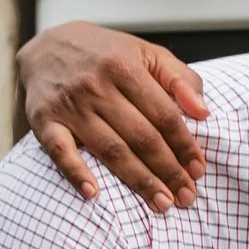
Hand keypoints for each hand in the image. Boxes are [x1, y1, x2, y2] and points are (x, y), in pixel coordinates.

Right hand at [22, 23, 207, 212]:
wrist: (47, 46)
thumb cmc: (106, 55)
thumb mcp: (146, 53)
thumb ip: (179, 78)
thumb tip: (203, 112)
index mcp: (124, 67)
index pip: (163, 115)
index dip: (184, 145)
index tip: (199, 170)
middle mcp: (96, 86)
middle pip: (141, 137)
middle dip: (168, 170)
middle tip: (186, 196)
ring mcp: (69, 105)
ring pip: (110, 149)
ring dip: (138, 180)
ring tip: (161, 203)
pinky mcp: (44, 120)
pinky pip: (60, 151)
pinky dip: (75, 173)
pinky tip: (93, 194)